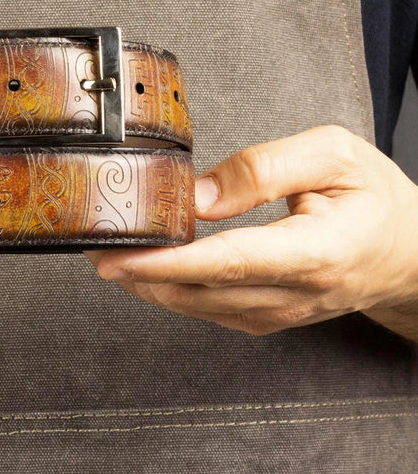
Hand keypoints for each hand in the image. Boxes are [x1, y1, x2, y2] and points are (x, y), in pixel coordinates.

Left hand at [84, 125, 417, 338]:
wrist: (411, 253)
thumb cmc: (375, 199)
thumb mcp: (331, 156)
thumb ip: (262, 169)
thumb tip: (197, 195)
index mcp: (313, 252)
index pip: (225, 262)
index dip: (165, 263)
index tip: (116, 257)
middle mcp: (292, 294)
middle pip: (198, 291)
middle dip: (136, 271)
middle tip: (88, 243)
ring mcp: (278, 313)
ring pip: (196, 307)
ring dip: (146, 282)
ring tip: (104, 251)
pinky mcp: (266, 317)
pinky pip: (206, 310)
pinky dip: (169, 290)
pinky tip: (145, 268)